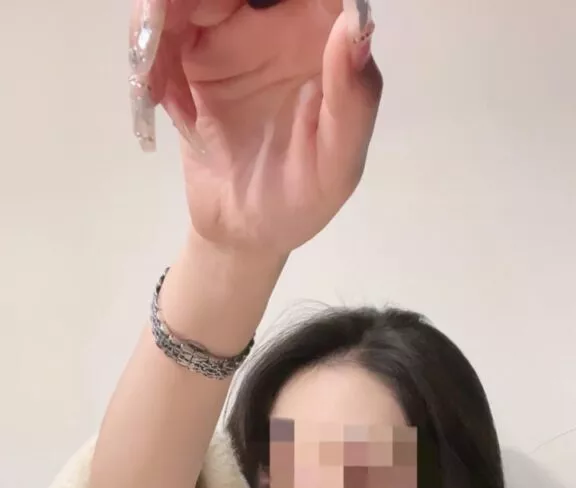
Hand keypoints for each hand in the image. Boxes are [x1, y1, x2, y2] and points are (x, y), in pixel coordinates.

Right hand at [130, 0, 382, 254]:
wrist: (243, 234)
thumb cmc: (300, 203)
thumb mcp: (338, 166)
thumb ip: (353, 101)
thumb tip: (355, 25)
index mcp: (327, 38)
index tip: (247, 6)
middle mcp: (283, 20)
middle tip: (171, 30)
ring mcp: (235, 30)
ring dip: (162, 17)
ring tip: (161, 84)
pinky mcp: (193, 50)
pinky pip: (162, 22)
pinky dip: (148, 51)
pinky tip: (160, 98)